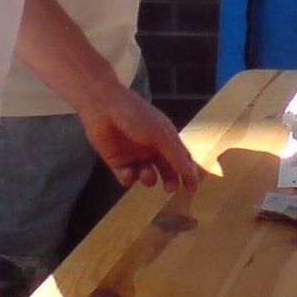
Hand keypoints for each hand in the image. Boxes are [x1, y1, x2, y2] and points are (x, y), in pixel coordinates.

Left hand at [78, 89, 199, 191]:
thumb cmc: (137, 116)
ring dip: (149, 178)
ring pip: (147, 175)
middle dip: (169, 180)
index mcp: (165, 137)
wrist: (104, 107)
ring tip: (147, 174)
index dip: (187, 172)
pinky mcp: (117, 162)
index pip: (181, 157)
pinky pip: (126, 177)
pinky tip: (127, 171)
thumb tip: (192, 174)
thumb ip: (176, 156)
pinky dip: (129, 177)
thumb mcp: (161, 135)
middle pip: (165, 170)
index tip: (192, 188)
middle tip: (170, 189)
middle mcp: (152, 148)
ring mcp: (134, 155)